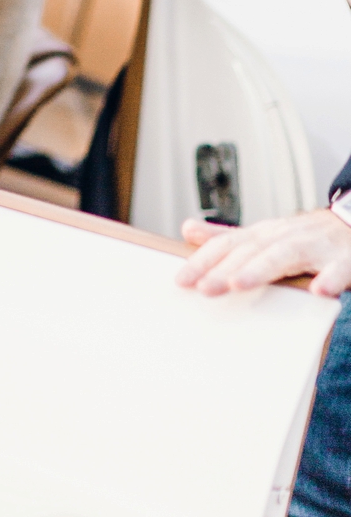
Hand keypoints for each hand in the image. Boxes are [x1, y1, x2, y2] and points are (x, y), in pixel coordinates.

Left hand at [177, 208, 350, 297]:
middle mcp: (284, 237)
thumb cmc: (303, 236)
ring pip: (284, 255)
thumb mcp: (262, 234)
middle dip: (225, 269)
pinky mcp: (344, 259)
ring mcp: (314, 246)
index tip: (181, 280)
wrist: (350, 225)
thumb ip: (226, 237)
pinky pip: (337, 269)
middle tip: (203, 288)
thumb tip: (187, 229)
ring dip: (261, 269)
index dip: (203, 261)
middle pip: (250, 251)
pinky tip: (319, 291)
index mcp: (263, 235)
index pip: (227, 245)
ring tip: (238, 284)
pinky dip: (329, 279)